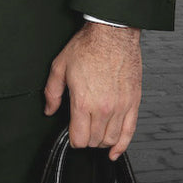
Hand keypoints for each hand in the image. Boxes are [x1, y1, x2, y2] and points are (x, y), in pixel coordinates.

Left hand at [44, 22, 141, 160]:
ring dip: (101, 141)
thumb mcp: (60, 65)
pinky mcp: (133, 102)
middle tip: (82, 129)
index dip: (73, 139)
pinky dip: (122, 146)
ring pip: (110, 139)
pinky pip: (129, 132)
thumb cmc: (89, 45)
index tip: (72, 133)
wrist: (112, 32)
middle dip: (86, 139)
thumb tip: (49, 109)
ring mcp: (120, 107)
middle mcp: (103, 108)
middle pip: (94, 141)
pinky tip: (115, 150)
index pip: (79, 139)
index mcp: (83, 101)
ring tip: (96, 134)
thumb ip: (52, 91)